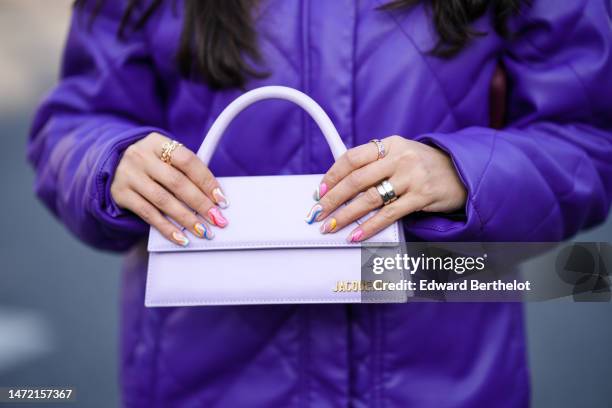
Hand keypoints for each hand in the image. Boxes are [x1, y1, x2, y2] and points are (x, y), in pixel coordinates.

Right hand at [110, 132, 228, 245]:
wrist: (115, 166)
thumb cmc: (152, 164)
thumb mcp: (166, 158)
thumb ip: (187, 172)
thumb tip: (215, 199)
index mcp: (157, 142)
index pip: (187, 161)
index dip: (207, 181)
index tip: (221, 200)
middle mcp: (141, 156)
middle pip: (177, 182)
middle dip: (200, 203)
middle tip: (217, 219)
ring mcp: (128, 174)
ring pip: (163, 200)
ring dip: (186, 218)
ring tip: (203, 231)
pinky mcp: (121, 194)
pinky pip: (148, 214)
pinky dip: (167, 228)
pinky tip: (181, 238)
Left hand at [305, 136, 466, 241]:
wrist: (461, 171)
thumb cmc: (423, 165)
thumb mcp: (399, 155)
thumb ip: (374, 165)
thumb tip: (339, 185)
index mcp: (389, 144)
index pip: (353, 157)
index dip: (332, 175)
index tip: (320, 191)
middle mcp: (400, 157)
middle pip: (357, 179)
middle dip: (333, 199)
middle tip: (318, 213)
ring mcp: (412, 177)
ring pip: (370, 198)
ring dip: (346, 215)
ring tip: (331, 226)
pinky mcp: (422, 196)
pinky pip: (389, 214)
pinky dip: (370, 227)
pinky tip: (356, 235)